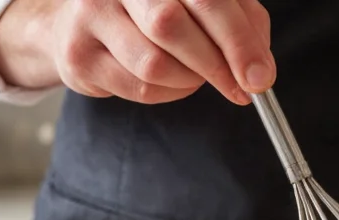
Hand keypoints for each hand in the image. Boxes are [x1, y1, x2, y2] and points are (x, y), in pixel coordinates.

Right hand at [0, 0, 273, 104]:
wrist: (82, 22)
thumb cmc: (155, 11)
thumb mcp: (204, 5)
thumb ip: (241, 25)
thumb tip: (259, 70)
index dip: (237, 41)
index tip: (258, 77)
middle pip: (171, 26)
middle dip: (215, 65)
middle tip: (238, 87)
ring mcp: (92, 15)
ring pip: (155, 64)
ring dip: (188, 81)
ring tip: (194, 74)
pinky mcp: (79, 55)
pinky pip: (140, 88)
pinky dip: (169, 93)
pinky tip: (170, 81)